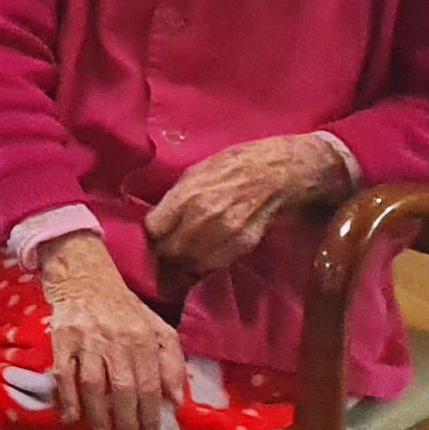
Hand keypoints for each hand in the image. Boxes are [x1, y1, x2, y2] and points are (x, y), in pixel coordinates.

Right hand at [37, 233, 185, 429]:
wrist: (84, 274)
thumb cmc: (124, 307)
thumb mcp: (158, 328)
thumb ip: (172, 362)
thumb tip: (177, 400)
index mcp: (145, 339)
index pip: (151, 386)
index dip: (151, 415)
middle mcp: (118, 340)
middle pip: (124, 390)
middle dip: (127, 422)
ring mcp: (88, 339)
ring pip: (95, 386)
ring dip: (99, 416)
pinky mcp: (61, 338)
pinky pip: (65, 374)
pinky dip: (68, 397)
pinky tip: (73, 416)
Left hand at [145, 131, 350, 276]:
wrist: (278, 172)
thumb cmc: (233, 164)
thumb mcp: (194, 172)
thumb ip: (175, 199)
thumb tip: (158, 220)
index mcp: (187, 195)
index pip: (153, 229)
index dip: (150, 233)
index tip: (154, 233)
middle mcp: (204, 218)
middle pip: (170, 251)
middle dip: (164, 252)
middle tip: (166, 249)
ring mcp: (226, 235)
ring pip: (192, 264)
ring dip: (184, 263)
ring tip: (183, 256)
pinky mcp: (244, 245)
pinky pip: (215, 265)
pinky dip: (206, 264)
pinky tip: (204, 255)